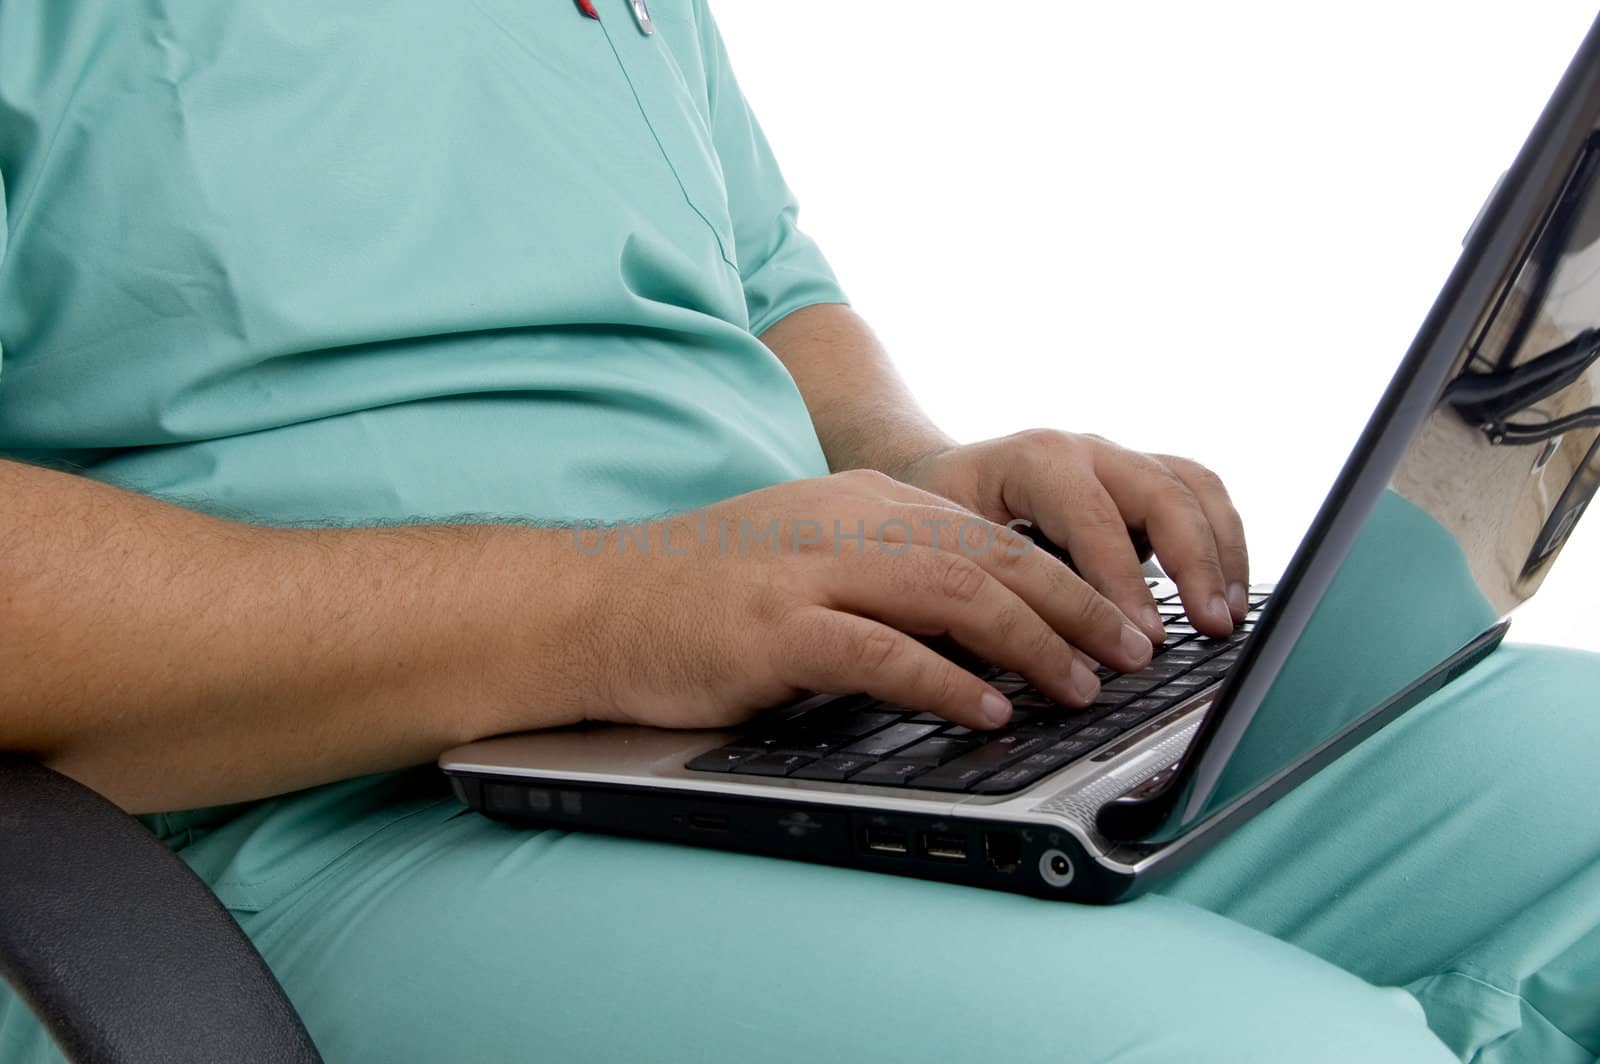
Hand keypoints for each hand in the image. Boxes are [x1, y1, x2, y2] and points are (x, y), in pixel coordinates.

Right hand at [577, 470, 1155, 731]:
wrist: (593, 605)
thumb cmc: (700, 594)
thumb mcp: (806, 558)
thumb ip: (887, 575)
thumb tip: (982, 624)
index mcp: (857, 503)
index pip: (985, 534)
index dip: (1063, 578)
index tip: (1116, 620)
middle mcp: (842, 523)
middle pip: (986, 556)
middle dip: (1072, 605)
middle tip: (1129, 652)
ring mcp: (806, 571)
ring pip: (950, 593)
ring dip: (1029, 642)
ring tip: (1082, 684)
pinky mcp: (774, 627)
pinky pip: (880, 651)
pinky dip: (943, 680)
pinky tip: (987, 709)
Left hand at [896, 430, 1249, 640]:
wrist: (933, 476)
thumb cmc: (937, 517)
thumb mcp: (947, 550)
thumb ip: (994, 595)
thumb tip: (1047, 663)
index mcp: (1035, 461)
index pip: (1093, 519)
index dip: (1122, 583)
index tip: (1142, 641)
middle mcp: (1085, 450)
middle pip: (1161, 493)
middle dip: (1193, 564)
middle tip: (1209, 627)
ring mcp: (1118, 458)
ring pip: (1193, 487)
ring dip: (1221, 552)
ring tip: (1228, 615)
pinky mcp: (1140, 475)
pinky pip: (1199, 493)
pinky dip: (1222, 539)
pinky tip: (1227, 592)